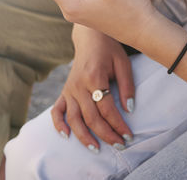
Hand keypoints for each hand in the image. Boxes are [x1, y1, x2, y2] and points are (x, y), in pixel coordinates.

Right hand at [50, 26, 133, 149]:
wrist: (90, 37)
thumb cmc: (109, 49)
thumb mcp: (123, 63)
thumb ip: (126, 86)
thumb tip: (129, 109)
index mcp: (94, 77)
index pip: (107, 108)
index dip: (118, 124)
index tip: (128, 135)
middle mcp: (79, 85)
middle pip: (91, 117)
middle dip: (106, 134)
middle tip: (119, 145)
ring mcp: (69, 89)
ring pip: (74, 119)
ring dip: (84, 137)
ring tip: (96, 149)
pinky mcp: (63, 91)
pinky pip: (57, 111)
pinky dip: (58, 124)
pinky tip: (66, 136)